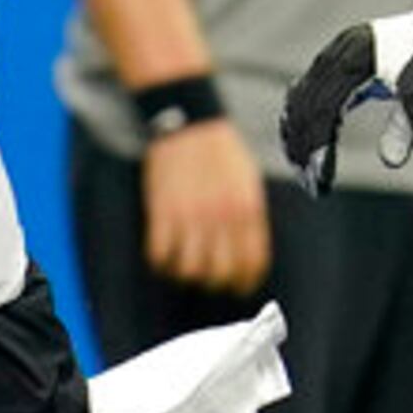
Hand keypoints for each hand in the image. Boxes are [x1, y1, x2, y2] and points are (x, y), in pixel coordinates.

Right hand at [142, 118, 271, 295]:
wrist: (190, 124)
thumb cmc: (221, 153)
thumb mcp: (249, 182)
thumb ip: (251, 216)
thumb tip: (250, 251)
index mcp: (247, 209)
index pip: (252, 262)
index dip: (245, 282)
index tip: (238, 287)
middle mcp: (221, 217)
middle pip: (220, 273)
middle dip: (214, 283)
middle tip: (207, 279)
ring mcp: (190, 215)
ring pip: (189, 269)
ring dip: (185, 274)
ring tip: (183, 267)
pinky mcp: (162, 211)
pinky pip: (160, 254)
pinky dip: (160, 261)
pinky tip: (163, 255)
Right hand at [280, 16, 412, 195]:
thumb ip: (407, 122)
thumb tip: (390, 162)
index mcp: (355, 56)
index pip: (324, 108)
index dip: (319, 148)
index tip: (322, 182)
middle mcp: (338, 52)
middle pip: (305, 106)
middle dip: (305, 150)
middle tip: (314, 190)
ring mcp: (335, 55)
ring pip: (301, 101)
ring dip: (299, 139)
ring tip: (307, 177)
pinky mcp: (339, 63)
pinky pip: (309, 94)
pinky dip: (305, 124)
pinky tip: (307, 150)